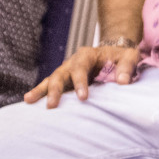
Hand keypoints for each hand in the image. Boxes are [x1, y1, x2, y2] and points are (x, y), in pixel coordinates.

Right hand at [24, 42, 140, 106]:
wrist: (114, 52)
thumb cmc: (122, 56)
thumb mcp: (129, 56)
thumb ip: (126, 67)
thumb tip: (122, 82)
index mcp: (88, 54)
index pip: (81, 68)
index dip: (80, 82)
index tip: (83, 98)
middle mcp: (73, 61)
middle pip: (60, 74)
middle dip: (55, 90)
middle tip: (52, 105)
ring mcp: (66, 70)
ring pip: (51, 79)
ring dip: (41, 90)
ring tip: (28, 100)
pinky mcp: (64, 80)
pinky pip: (49, 85)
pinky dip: (40, 92)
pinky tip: (28, 100)